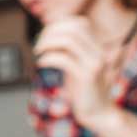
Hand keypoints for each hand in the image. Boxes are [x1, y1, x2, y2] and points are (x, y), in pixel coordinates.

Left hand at [34, 16, 119, 131]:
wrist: (98, 113)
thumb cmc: (83, 91)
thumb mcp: (76, 66)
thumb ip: (69, 52)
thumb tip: (48, 37)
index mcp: (97, 48)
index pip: (79, 23)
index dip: (59, 25)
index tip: (45, 37)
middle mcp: (98, 52)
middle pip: (73, 28)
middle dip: (51, 32)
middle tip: (38, 45)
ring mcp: (94, 63)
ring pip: (69, 40)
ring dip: (48, 43)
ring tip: (38, 52)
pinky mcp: (87, 76)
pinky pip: (64, 59)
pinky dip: (48, 58)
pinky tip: (41, 63)